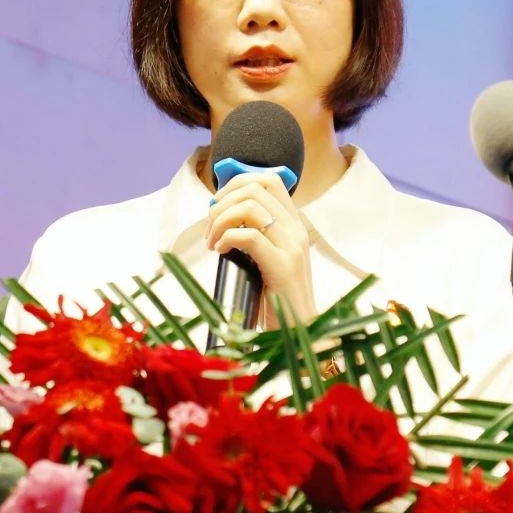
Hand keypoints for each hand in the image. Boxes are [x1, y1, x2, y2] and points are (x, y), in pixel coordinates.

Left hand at [204, 171, 316, 326]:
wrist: (302, 332)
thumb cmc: (280, 301)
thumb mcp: (270, 260)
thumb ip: (258, 238)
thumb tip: (224, 221)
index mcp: (294, 225)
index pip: (269, 180)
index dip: (237, 183)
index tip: (218, 205)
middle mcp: (296, 230)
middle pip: (255, 187)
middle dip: (222, 201)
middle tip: (210, 226)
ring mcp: (292, 246)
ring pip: (249, 207)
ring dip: (220, 220)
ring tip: (212, 241)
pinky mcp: (282, 266)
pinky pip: (248, 236)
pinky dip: (226, 238)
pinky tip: (220, 252)